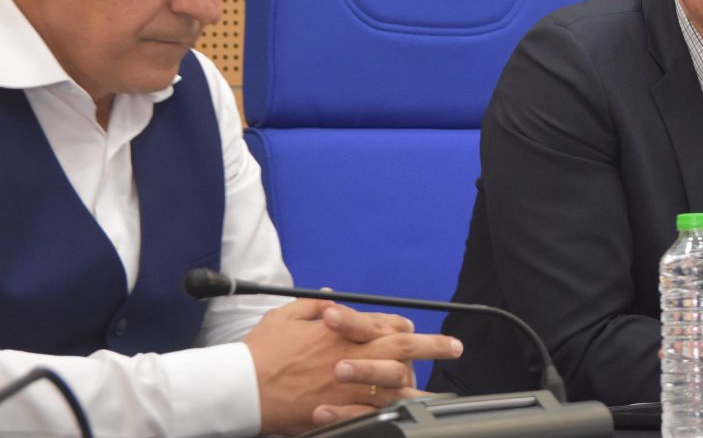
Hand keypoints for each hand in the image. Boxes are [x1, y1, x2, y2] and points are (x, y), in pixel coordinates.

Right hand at [244, 298, 463, 434]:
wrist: (240, 388)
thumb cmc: (261, 352)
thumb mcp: (286, 316)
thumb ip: (313, 306)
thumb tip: (331, 299)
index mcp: (340, 332)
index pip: (385, 324)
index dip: (402, 327)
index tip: (412, 329)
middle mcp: (350, 356)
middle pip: (401, 348)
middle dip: (432, 346)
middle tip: (454, 347)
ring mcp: (347, 386)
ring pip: (395, 382)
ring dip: (419, 382)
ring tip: (437, 388)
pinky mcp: (338, 410)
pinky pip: (374, 411)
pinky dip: (392, 410)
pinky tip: (406, 411)